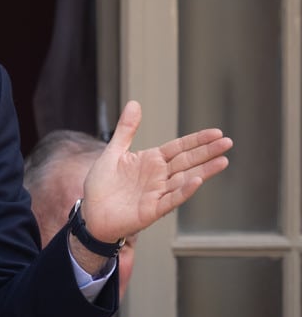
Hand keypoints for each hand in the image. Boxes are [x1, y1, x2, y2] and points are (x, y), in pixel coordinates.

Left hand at [77, 100, 231, 247]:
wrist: (90, 213)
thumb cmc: (101, 185)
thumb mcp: (113, 152)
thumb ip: (126, 130)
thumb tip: (134, 103)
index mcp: (151, 161)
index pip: (179, 148)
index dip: (197, 140)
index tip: (216, 132)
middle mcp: (158, 176)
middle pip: (187, 161)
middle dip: (207, 152)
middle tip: (227, 143)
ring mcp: (157, 193)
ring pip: (184, 179)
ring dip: (203, 171)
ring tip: (222, 161)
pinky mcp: (151, 210)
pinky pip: (171, 199)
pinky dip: (184, 191)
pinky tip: (197, 181)